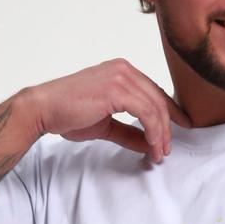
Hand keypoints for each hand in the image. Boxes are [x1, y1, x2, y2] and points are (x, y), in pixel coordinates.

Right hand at [25, 60, 191, 163]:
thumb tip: (149, 144)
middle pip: (158, 100)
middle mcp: (124, 69)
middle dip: (167, 128)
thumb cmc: (68, 114)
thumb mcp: (106, 125)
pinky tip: (153, 146)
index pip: (153, 92)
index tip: (180, 129)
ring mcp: (120, 77)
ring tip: (159, 154)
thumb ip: (129, 131)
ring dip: (161, 134)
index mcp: (121, 72)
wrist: (44, 109)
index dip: (170, 112)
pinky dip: (153, 131)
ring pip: (155, 107)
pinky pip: (146, 112)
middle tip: (166, 151)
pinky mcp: (116, 89)